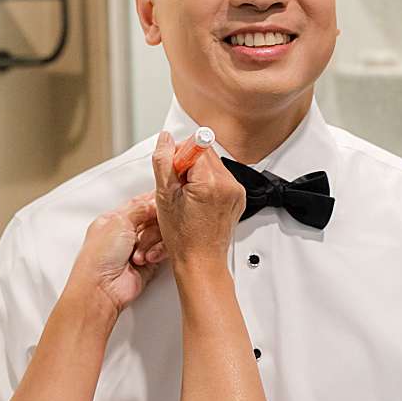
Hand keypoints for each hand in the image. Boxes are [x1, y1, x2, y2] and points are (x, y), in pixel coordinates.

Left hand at [65, 194, 165, 314]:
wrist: (101, 288)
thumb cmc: (99, 257)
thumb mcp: (119, 221)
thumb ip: (141, 208)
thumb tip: (155, 201)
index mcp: (114, 219)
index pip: (139, 203)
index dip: (152, 200)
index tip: (165, 199)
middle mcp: (126, 232)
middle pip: (152, 218)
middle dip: (154, 223)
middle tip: (155, 226)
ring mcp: (138, 247)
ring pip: (160, 234)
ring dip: (152, 241)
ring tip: (140, 252)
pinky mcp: (149, 262)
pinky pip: (164, 250)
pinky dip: (158, 252)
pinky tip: (148, 258)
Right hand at [150, 130, 245, 269]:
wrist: (201, 261)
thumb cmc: (183, 237)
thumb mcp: (164, 196)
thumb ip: (164, 161)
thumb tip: (165, 139)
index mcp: (212, 182)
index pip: (197, 145)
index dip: (180, 157)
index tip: (175, 173)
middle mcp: (230, 185)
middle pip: (206, 153)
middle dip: (188, 166)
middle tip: (179, 189)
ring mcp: (237, 192)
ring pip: (212, 165)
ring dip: (197, 174)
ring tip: (188, 198)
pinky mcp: (238, 198)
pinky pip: (221, 179)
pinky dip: (207, 184)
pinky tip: (198, 202)